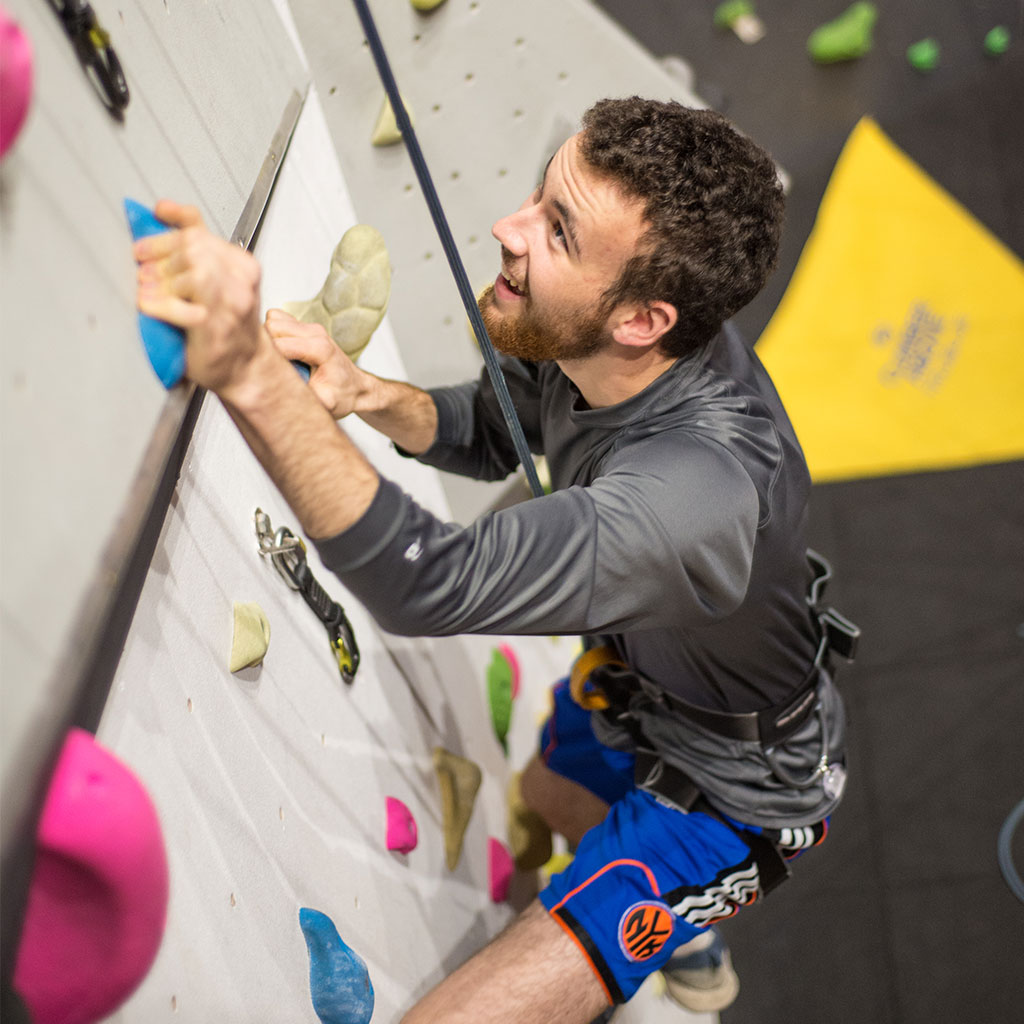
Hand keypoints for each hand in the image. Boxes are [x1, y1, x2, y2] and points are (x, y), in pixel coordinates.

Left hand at [134, 200, 265, 393]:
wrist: (245, 367)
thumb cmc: (227, 326)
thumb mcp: (219, 279)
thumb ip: (198, 245)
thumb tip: (163, 210)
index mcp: (242, 265)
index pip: (199, 232)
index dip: (164, 231)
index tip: (144, 242)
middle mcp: (241, 283)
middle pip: (193, 248)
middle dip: (159, 257)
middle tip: (143, 270)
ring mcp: (231, 306)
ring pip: (194, 272)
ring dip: (162, 281)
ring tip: (148, 290)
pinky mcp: (215, 328)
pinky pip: (182, 307)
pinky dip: (159, 304)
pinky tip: (149, 306)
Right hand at [264, 309, 368, 418]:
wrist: (356, 388)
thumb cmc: (343, 396)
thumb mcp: (326, 403)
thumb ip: (306, 396)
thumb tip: (282, 396)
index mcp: (320, 348)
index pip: (278, 344)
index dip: (266, 359)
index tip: (262, 374)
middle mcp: (315, 332)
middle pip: (272, 326)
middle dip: (263, 346)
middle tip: (265, 367)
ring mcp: (310, 327)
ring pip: (272, 320)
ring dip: (266, 338)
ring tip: (272, 360)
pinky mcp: (304, 327)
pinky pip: (277, 320)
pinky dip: (272, 334)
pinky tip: (278, 353)